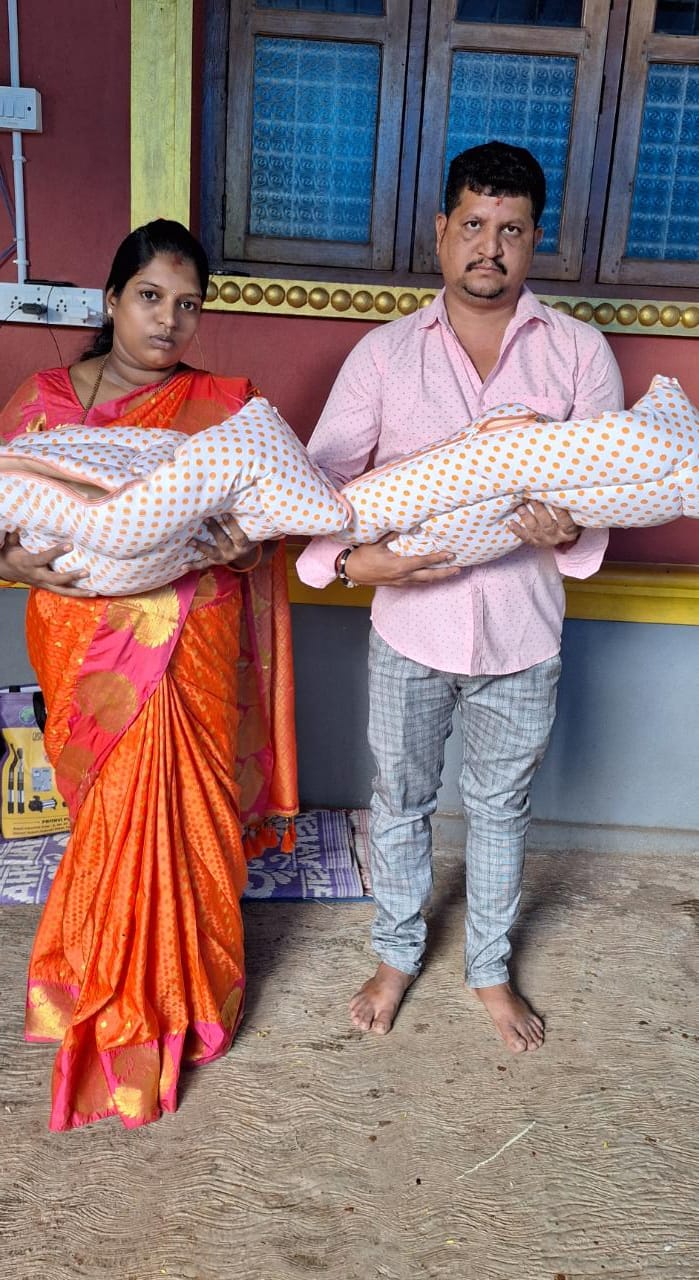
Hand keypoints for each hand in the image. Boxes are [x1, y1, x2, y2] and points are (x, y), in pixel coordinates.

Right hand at [0, 530, 94, 595]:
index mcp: (29, 563)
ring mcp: (44, 584)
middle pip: (56, 579)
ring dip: (78, 592)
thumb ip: (14, 537)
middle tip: (86, 572)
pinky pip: (63, 592)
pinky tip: (90, 593)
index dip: (56, 552)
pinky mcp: (48, 587)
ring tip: (94, 592)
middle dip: (71, 577)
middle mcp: (38, 576)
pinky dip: (76, 594)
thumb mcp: (9, 545)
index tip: (70, 545)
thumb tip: (18, 525)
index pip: (44, 558)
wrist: (5, 571)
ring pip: (62, 591)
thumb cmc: (10, 554)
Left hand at [189, 515, 261, 569]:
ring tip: (189, 541)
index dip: (232, 525)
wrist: (247, 556)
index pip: (239, 536)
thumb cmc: (249, 536)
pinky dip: (193, 566)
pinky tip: (182, 566)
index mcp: (244, 545)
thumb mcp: (254, 531)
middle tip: (205, 518)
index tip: (225, 513)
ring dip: (200, 546)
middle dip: (214, 530)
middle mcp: (233, 553)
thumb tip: (261, 508)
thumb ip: (254, 523)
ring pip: (211, 552)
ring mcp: (223, 558)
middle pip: (223, 541)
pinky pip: (203, 564)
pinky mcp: (214, 562)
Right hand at [342, 534, 459, 586]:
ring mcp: (401, 582)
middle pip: (429, 576)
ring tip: (450, 573)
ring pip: (424, 582)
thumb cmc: (363, 556)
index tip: (450, 554)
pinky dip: (427, 580)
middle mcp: (403, 576)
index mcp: (400, 565)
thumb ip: (392, 535)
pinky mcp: (398, 585)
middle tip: (458, 569)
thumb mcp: (377, 543)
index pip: (424, 562)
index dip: (438, 558)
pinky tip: (432, 577)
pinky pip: (417, 583)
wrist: (353, 572)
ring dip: (438, 578)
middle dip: (445, 573)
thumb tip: (405, 524)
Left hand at [509, 502, 579, 548]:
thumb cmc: (569, 519)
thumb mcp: (574, 515)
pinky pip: (525, 537)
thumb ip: (570, 506)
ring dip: (526, 517)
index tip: (555, 501)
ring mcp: (545, 540)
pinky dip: (517, 530)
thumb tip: (565, 488)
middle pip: (547, 524)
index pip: (566, 522)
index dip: (560, 513)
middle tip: (532, 497)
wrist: (563, 535)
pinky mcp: (534, 542)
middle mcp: (556, 537)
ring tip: (519, 507)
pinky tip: (510, 523)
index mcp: (569, 531)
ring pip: (534, 529)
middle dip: (539, 510)